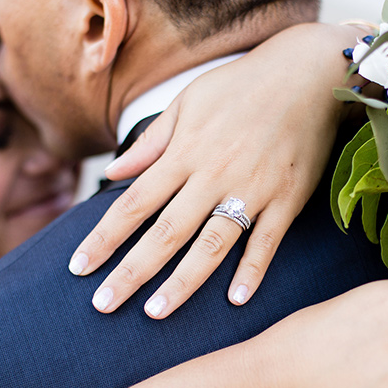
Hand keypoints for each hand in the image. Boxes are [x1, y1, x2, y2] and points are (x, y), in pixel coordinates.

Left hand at [69, 23, 366, 317]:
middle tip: (103, 305)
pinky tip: (235, 300)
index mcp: (185, 152)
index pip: (133, 203)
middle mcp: (214, 174)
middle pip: (165, 232)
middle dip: (131, 272)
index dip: (104, 238)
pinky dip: (252, 271)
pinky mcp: (287, 199)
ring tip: (154, 313)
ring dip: (182, 282)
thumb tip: (113, 171)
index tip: (79, 267)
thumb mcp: (188, 102)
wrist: (308, 73)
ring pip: (211, 245)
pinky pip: (267, 242)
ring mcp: (253, 189)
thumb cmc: (241, 85)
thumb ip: (152, 142)